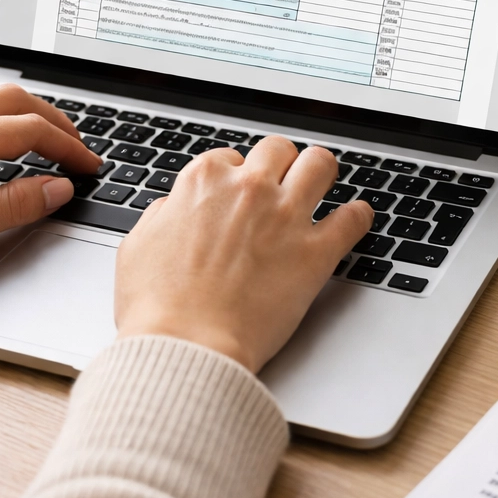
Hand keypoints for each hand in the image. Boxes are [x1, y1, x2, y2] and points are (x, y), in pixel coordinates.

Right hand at [115, 136, 371, 371]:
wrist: (186, 347)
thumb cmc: (156, 307)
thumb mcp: (138, 246)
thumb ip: (163, 215)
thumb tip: (174, 208)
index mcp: (204, 181)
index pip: (229, 158)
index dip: (234, 176)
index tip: (239, 192)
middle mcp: (249, 188)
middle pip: (278, 150)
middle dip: (279, 164)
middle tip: (281, 182)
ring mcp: (286, 217)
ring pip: (320, 165)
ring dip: (320, 173)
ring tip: (321, 185)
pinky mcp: (315, 253)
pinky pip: (353, 219)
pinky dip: (358, 217)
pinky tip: (356, 218)